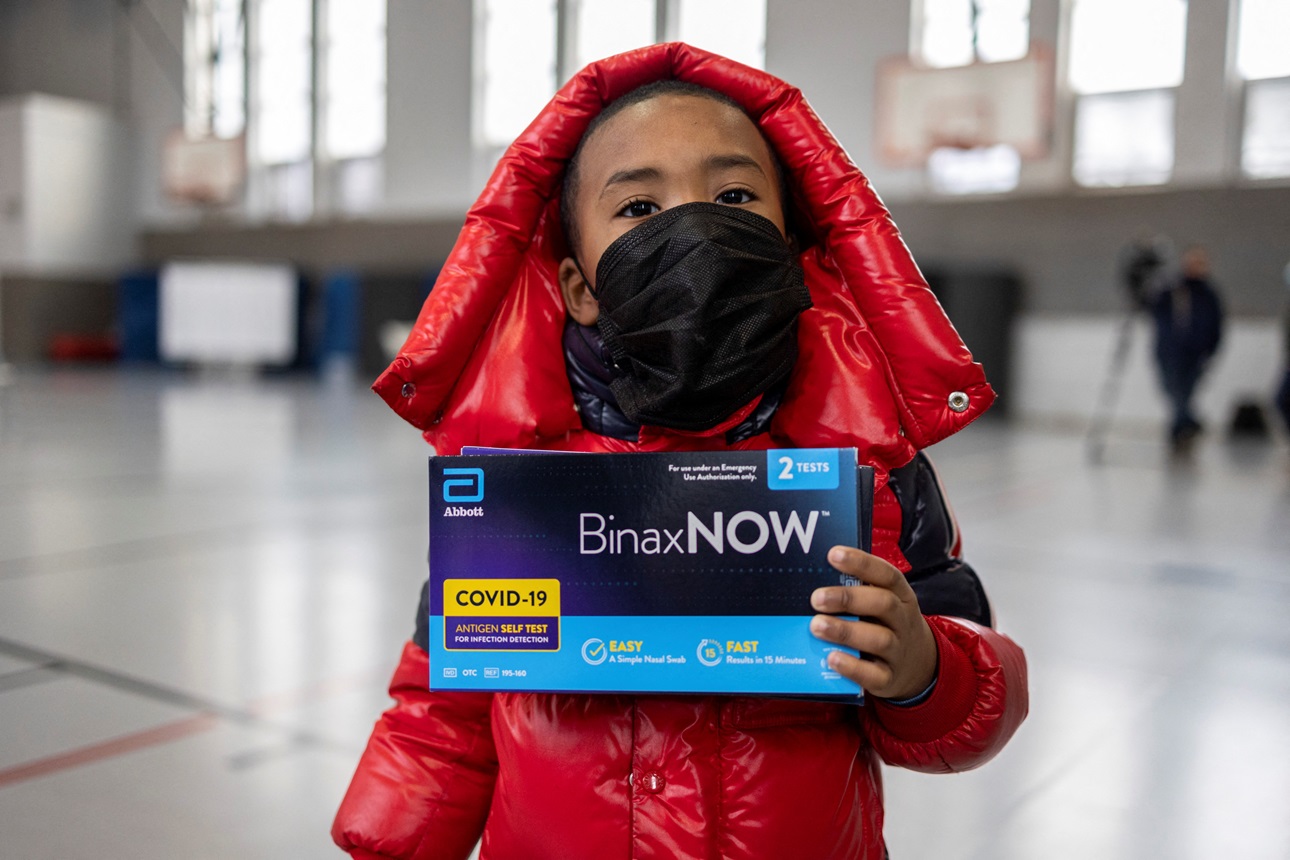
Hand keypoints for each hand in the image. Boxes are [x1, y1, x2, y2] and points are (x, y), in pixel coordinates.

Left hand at [809, 546, 937, 700]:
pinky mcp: (889, 679)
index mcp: (901, 596)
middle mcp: (903, 621)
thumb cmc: (887, 625)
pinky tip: (831, 658)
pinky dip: (852, 668)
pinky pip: (873, 675)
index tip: (833, 554)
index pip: (887, 575)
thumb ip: (857, 590)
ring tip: (817, 626)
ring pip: (878, 639)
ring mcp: (898, 651)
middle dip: (849, 599)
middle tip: (817, 598)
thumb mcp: (881, 604)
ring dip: (845, 631)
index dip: (862, 563)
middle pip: (884, 604)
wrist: (918, 666)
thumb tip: (813, 574)